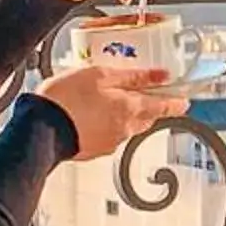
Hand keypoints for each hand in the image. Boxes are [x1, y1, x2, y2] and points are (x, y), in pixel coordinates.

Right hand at [40, 61, 184, 161]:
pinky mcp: (94, 150)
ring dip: (125, 114)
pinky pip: (109, 135)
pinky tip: (93, 114)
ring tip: (111, 99)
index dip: (177, 103)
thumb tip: (160, 75)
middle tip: (147, 94)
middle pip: (147, 117)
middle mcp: (125, 129)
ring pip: (127, 126)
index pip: (165, 107)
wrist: (40, 128)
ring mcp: (110, 142)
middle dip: (150, 107)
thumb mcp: (101, 75)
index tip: (185, 101)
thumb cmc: (67, 99)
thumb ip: (133, 76)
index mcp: (132, 109)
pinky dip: (107, 124)